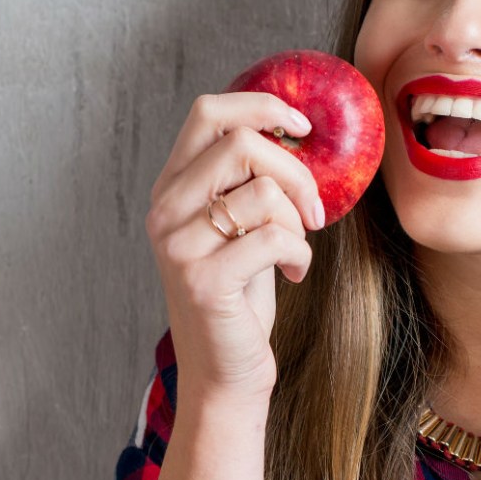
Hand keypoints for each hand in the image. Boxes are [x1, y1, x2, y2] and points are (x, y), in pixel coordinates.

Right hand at [145, 92, 323, 403]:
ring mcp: (178, 245)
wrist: (225, 374)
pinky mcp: (204, 281)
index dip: (261, 105)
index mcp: (173, 188)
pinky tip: (294, 275)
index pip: (209, 113)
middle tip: (314, 209)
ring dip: (297, 220)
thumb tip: (297, 131)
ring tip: (295, 250)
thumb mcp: (242, 227)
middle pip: (241, 143)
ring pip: (262, 191)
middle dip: (295, 170)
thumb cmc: (242, 296)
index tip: (303, 126)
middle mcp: (165, 210)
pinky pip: (274, 238)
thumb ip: (250, 181)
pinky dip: (300, 254)